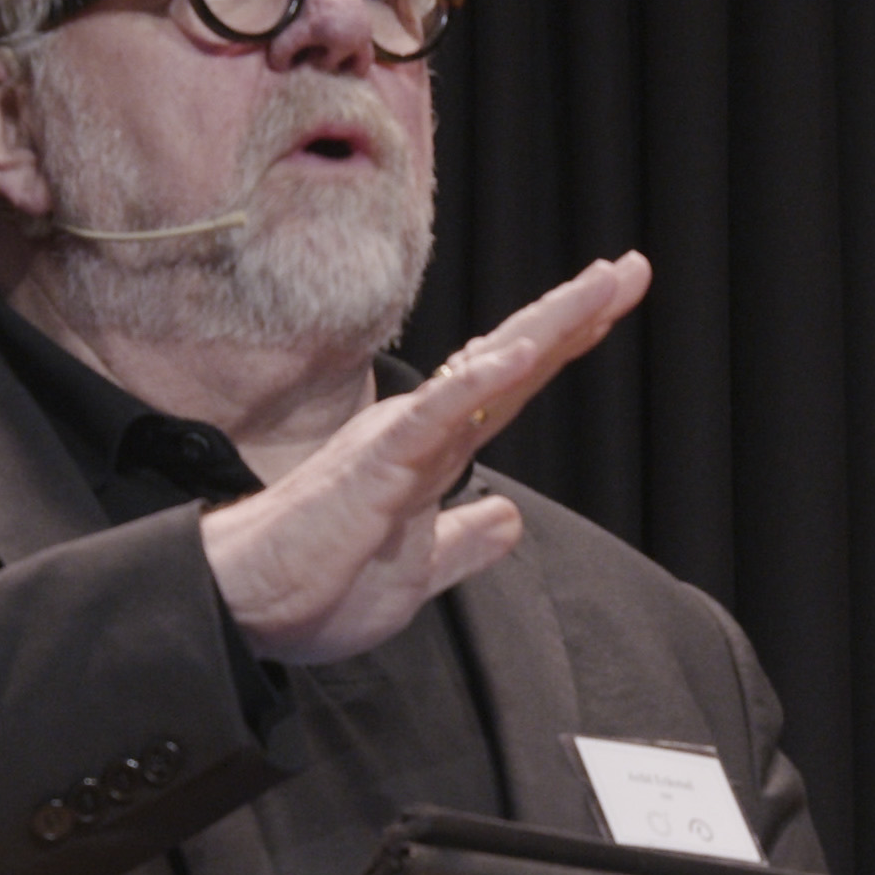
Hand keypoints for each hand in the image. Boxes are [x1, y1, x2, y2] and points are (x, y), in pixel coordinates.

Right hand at [203, 253, 648, 664]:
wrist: (244, 607)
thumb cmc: (315, 586)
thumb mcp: (416, 571)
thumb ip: (462, 540)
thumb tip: (510, 518)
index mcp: (431, 453)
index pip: (509, 388)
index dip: (562, 344)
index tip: (613, 301)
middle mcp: (420, 432)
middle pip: (511, 361)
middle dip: (573, 314)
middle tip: (630, 267)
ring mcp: (398, 443)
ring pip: (483, 373)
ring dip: (543, 328)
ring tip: (600, 287)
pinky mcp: (373, 469)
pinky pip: (432, 420)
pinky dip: (474, 385)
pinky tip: (517, 356)